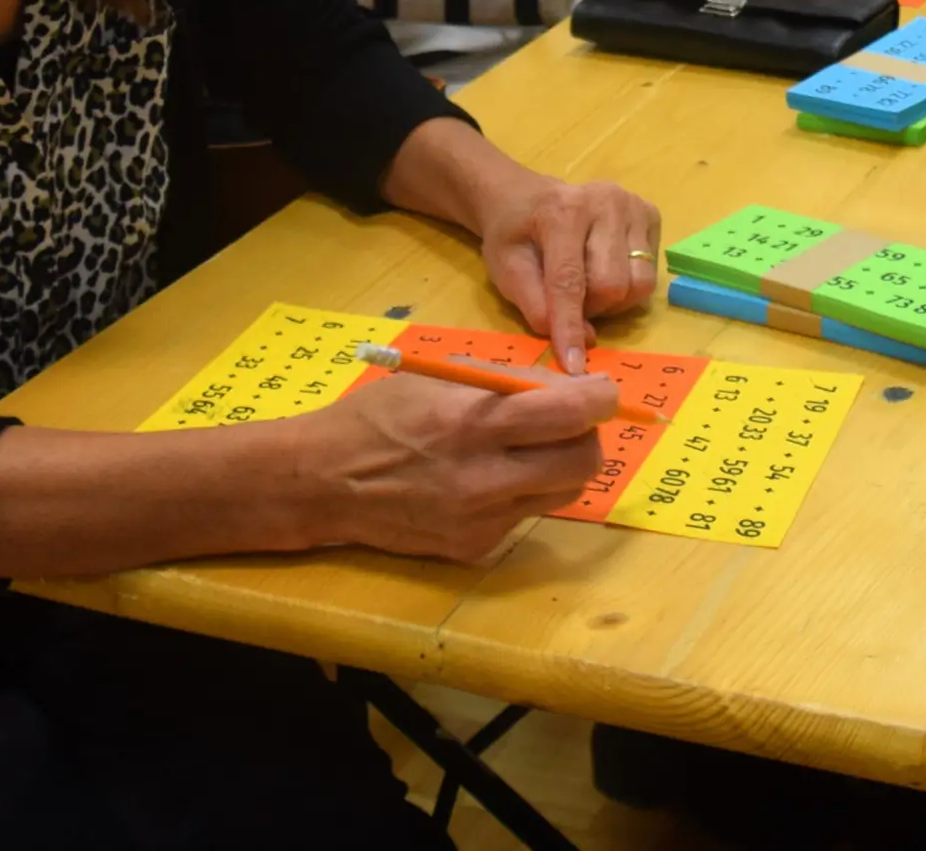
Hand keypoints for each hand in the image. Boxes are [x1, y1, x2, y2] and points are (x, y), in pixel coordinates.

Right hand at [274, 373, 612, 559]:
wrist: (322, 483)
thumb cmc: (378, 416)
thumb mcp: (438, 378)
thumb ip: (504, 383)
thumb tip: (565, 389)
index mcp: (473, 422)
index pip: (571, 415)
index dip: (602, 400)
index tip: (604, 392)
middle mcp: (483, 476)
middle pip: (584, 462)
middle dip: (589, 437)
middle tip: (570, 423)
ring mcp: (481, 519)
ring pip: (563, 493)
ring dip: (561, 466)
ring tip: (529, 449)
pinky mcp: (475, 548)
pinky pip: (526, 516)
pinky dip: (523, 493)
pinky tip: (489, 479)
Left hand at [475, 167, 662, 371]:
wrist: (527, 197)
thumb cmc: (514, 235)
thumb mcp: (506, 269)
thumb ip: (535, 305)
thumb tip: (581, 341)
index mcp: (562, 211)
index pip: (570, 281)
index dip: (570, 326)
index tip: (573, 366)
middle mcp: (606, 200)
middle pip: (612, 285)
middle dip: (590, 309)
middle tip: (569, 303)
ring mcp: (633, 205)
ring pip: (639, 284)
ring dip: (612, 301)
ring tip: (588, 287)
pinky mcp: (651, 214)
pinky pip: (650, 273)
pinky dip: (627, 285)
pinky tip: (605, 268)